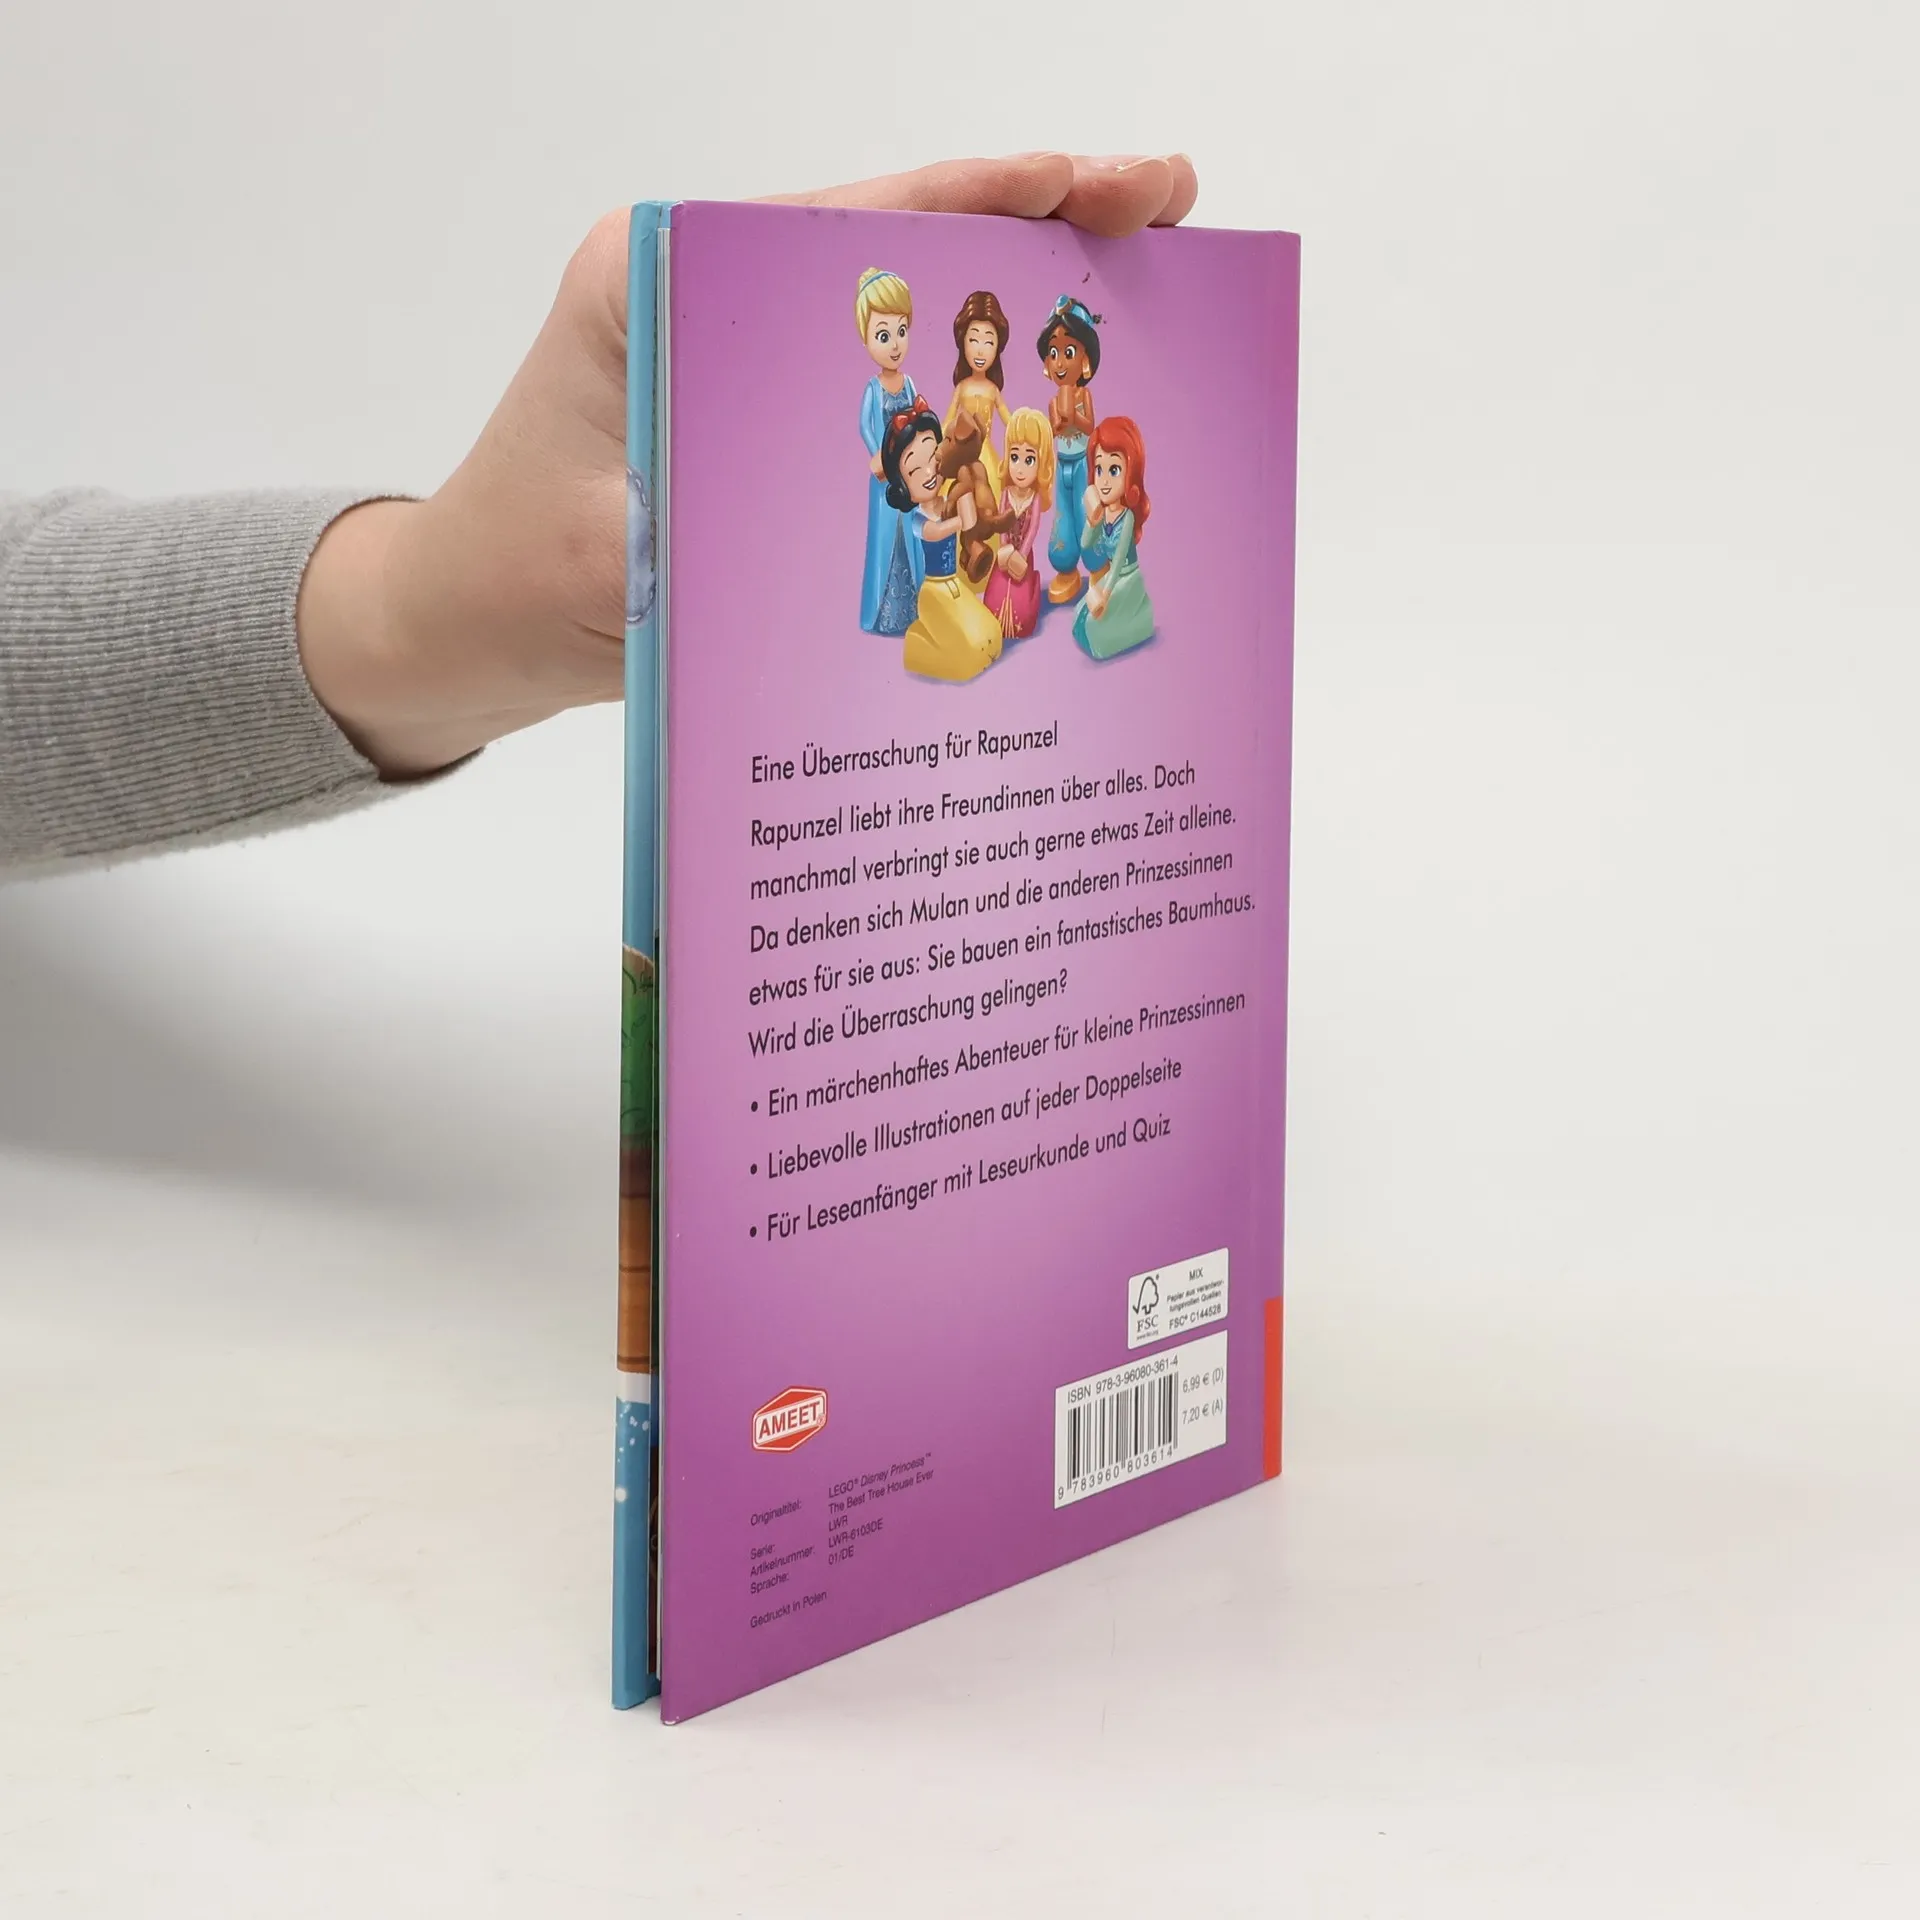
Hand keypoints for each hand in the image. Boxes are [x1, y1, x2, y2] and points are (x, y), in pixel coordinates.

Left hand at [296, 153, 1197, 775]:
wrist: (460, 631)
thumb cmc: (508, 581)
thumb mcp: (606, 558)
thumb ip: (714, 529)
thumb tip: (866, 534)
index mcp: (663, 278)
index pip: (855, 218)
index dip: (993, 197)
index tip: (1103, 186)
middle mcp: (713, 299)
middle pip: (904, 249)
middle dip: (1043, 234)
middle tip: (1174, 218)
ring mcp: (747, 367)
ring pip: (912, 328)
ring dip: (1025, 325)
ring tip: (1150, 309)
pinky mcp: (767, 435)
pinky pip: (892, 413)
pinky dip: (976, 419)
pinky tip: (1056, 431)